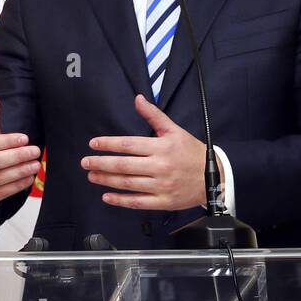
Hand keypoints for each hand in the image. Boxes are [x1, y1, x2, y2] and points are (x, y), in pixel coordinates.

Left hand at [82, 94, 216, 210]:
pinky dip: (120, 200)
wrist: (215, 176)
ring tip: (92, 176)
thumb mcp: (174, 130)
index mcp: (161, 147)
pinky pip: (138, 202)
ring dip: (106, 180)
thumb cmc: (191, 151)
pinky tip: (106, 196)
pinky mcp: (164, 202)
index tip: (93, 144)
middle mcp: (160, 166)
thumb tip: (138, 98)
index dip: (108, 144)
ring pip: (128, 183)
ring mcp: (162, 186)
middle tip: (85, 162)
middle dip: (101, 163)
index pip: (128, 144)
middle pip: (123, 165)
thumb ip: (154, 115)